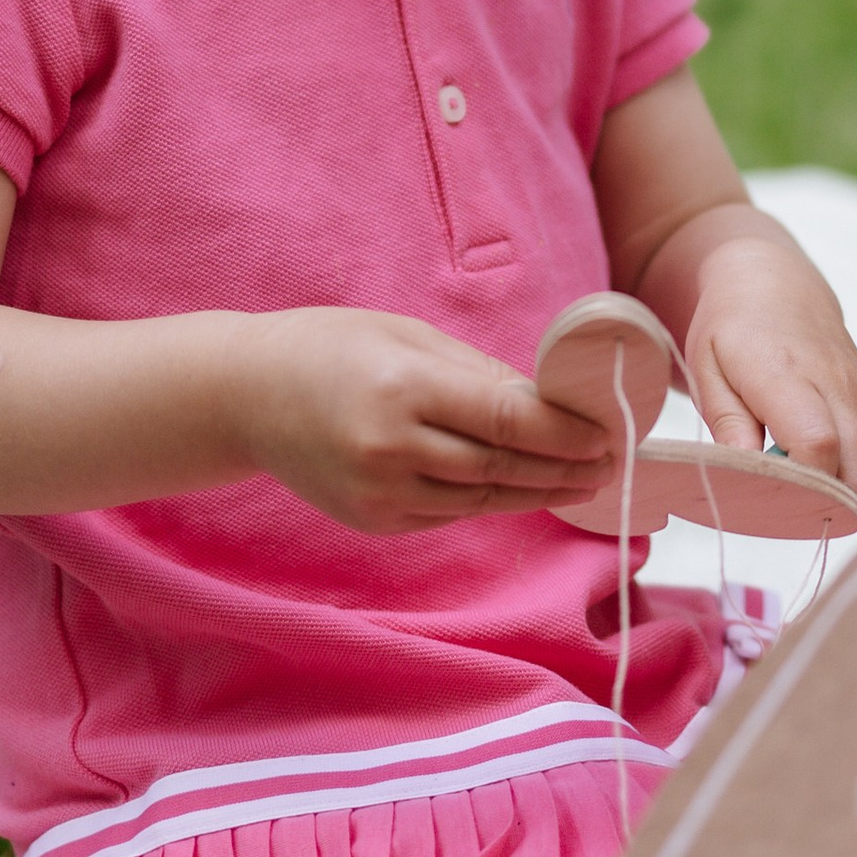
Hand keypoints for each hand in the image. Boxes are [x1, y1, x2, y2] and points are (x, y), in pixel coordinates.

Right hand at [233, 308, 617, 534]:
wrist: (246, 396)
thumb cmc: (332, 348)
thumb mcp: (406, 336)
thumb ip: (476, 372)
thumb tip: (546, 399)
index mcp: (403, 389)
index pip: (508, 420)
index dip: (566, 432)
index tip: (606, 432)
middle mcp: (392, 448)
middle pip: (502, 466)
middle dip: (564, 467)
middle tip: (611, 462)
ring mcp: (379, 493)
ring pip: (481, 497)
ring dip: (537, 490)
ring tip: (582, 481)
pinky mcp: (373, 520)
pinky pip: (448, 512)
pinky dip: (488, 498)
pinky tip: (520, 487)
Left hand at [682, 235, 856, 513]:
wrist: (774, 280)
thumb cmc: (729, 329)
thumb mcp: (708, 370)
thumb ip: (728, 424)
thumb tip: (750, 476)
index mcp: (785, 374)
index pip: (816, 445)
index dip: (803, 488)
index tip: (776, 505)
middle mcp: (834, 384)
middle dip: (830, 507)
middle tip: (790, 515)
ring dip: (844, 495)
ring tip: (799, 495)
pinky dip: (853, 474)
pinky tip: (816, 472)